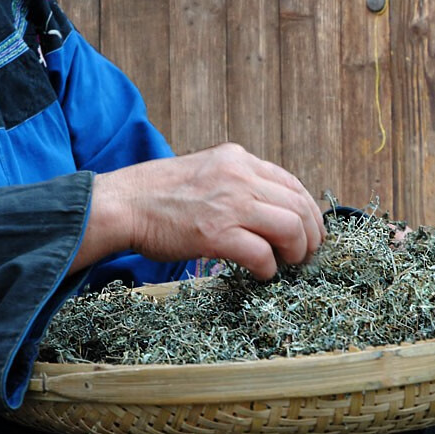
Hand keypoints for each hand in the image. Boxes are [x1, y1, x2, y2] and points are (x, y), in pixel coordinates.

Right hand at [71, 143, 324, 278]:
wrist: (122, 204)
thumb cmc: (157, 194)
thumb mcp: (205, 171)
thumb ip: (236, 181)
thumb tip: (266, 209)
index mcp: (238, 159)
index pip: (292, 183)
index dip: (309, 211)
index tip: (311, 231)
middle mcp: (239, 176)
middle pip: (299, 206)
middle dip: (312, 235)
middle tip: (308, 255)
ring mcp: (229, 204)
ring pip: (290, 229)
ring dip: (297, 252)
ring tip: (289, 264)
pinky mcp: (216, 233)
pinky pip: (262, 255)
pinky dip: (269, 269)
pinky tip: (262, 274)